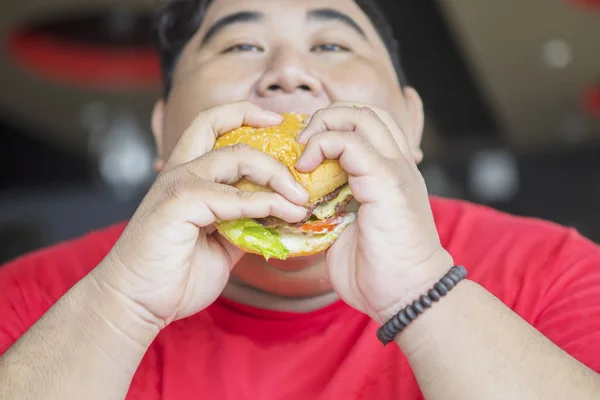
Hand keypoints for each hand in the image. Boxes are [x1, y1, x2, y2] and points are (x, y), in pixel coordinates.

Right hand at [93, 101, 308, 325]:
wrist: (136, 303)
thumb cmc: (174, 273)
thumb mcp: (220, 242)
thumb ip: (243, 222)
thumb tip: (277, 216)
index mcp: (188, 176)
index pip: (212, 125)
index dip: (244, 113)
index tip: (278, 121)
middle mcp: (180, 172)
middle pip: (222, 127)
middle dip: (268, 137)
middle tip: (302, 165)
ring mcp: (178, 185)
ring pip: (235, 157)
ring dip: (276, 175)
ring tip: (301, 198)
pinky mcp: (179, 205)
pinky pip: (232, 197)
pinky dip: (263, 203)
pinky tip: (284, 214)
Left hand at [296, 102, 453, 323]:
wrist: (408, 298)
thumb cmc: (377, 272)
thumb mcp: (346, 232)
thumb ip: (331, 208)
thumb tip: (301, 203)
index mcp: (390, 174)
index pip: (367, 125)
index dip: (333, 125)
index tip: (303, 148)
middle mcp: (397, 165)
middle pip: (364, 112)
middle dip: (325, 117)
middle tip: (299, 144)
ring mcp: (395, 171)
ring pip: (361, 117)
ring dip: (323, 126)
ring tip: (302, 152)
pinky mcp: (387, 183)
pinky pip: (351, 144)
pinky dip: (323, 146)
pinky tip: (305, 169)